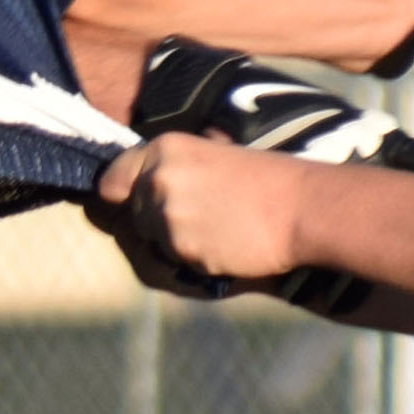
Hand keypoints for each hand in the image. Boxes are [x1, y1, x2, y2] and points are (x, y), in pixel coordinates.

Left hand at [88, 133, 307, 301]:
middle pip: (134, 216)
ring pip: (154, 243)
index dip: (120, 195)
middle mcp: (157, 181)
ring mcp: (167, 217)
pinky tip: (226, 244)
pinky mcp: (183, 249)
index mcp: (164, 150)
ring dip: (176, 243)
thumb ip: (176, 167)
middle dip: (157, 221)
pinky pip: (176, 263)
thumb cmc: (268, 180)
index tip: (130, 203)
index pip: (110, 180)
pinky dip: (195, 259)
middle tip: (201, 216)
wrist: (302, 208)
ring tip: (219, 229)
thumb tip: (146, 181)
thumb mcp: (215, 153)